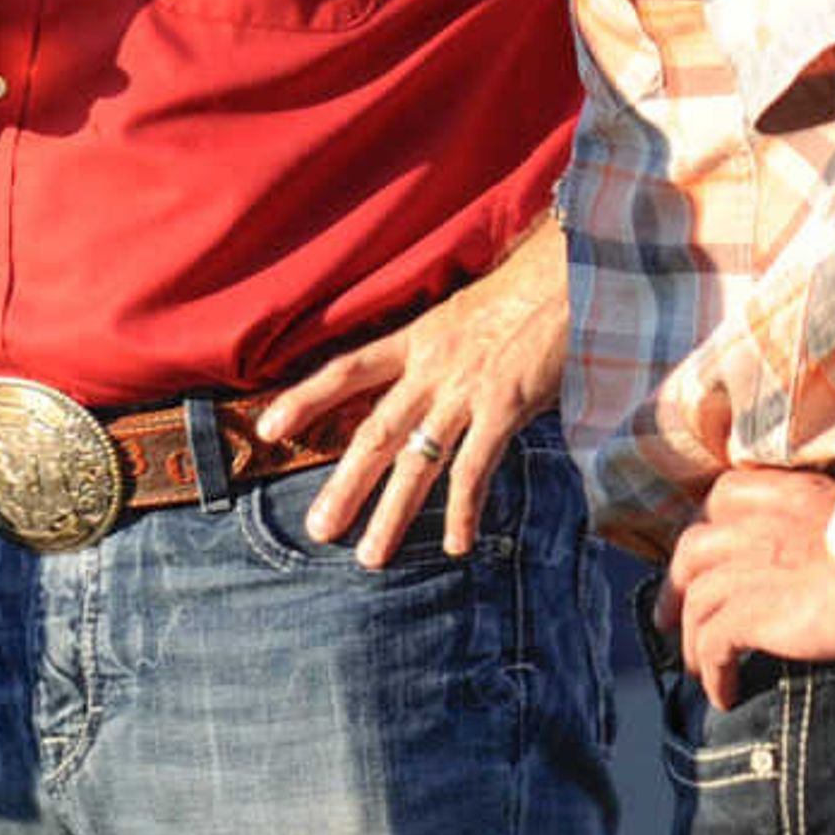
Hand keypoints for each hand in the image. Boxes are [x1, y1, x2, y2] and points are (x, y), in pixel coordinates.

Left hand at [255, 223, 565, 564]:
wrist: (569, 277)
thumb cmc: (522, 299)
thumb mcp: (460, 320)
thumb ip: (434, 357)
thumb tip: (414, 396)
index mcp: (416, 340)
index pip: (347, 369)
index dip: (305, 398)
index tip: (266, 428)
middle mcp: (431, 368)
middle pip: (375, 432)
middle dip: (344, 484)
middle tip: (318, 528)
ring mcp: (466, 390)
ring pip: (416, 461)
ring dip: (392, 514)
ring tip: (369, 557)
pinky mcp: (504, 408)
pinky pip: (474, 469)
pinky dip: (463, 510)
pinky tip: (457, 544)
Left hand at [655, 466, 834, 705]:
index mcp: (781, 492)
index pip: (725, 504)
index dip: (718, 534)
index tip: (718, 558)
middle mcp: (746, 527)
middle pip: (691, 552)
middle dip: (680, 585)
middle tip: (672, 611)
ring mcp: (741, 571)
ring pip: (691, 600)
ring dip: (689, 632)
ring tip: (697, 664)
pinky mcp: (744, 615)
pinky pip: (711, 646)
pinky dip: (710, 670)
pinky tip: (721, 694)